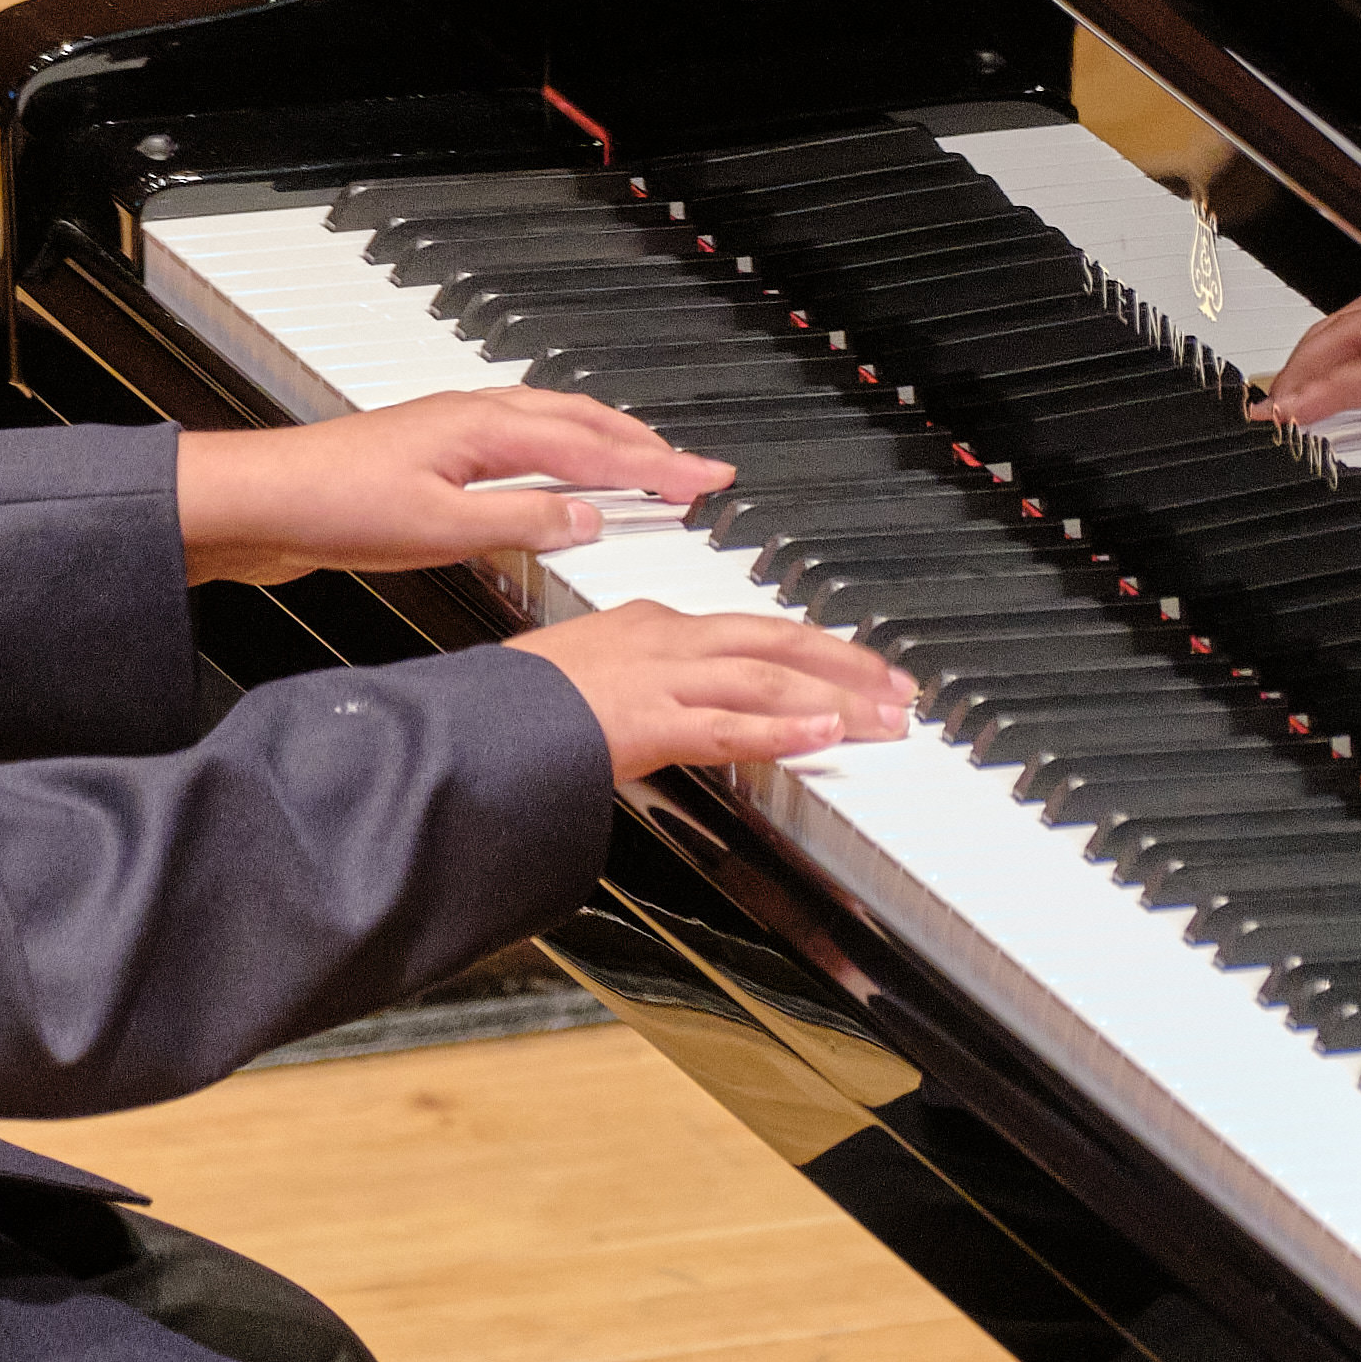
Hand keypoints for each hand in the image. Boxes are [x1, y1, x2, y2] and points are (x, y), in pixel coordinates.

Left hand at [174, 393, 728, 586]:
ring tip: (649, 466)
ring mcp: (455, 433)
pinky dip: (565, 456)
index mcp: (486, 428)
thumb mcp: (440, 529)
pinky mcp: (435, 457)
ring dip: (609, 444)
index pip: (595, 447)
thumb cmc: (331, 503)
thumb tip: (586, 518)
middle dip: (649, 446)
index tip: (708, 480)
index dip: (659, 466)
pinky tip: (562, 481)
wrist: (259, 501)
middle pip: (584, 422)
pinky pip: (524, 446)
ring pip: (555, 427)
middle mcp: (475, 419)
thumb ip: (520, 522)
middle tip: (699, 471)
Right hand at [511, 605, 920, 782]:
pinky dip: (782, 728)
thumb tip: (664, 717)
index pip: (748, 630)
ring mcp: (654, 678)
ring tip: (885, 717)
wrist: (461, 722)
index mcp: (645, 626)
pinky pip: (727, 725)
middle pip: (773, 641)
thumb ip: (633, 696)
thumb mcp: (578, 684)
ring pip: (764, 679)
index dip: (811, 648)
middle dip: (844, 664)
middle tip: (899, 687)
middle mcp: (660, 639)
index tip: (853, 666)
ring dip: (834, 697)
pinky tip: (825, 735)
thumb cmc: (505, 707)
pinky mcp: (645, 721)